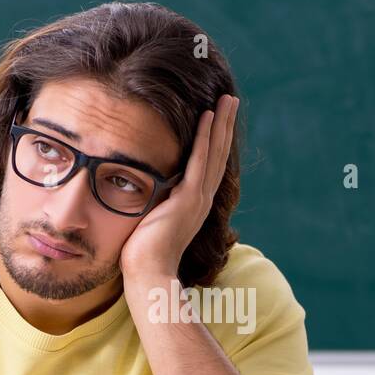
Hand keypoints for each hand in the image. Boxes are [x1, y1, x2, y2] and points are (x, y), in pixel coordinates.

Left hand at [119, 94, 239, 281]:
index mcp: (194, 204)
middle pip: (218, 154)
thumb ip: (155, 203)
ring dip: (221, 124)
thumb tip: (144, 191)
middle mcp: (201, 199)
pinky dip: (205, 138)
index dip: (215, 140)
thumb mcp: (152, 221)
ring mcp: (197, 198)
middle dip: (224, 125)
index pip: (208, 165)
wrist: (149, 275)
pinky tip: (208, 116)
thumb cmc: (144, 255)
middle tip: (231, 100)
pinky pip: (199, 161)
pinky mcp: (188, 199)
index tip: (218, 118)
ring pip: (214, 153)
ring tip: (228, 100)